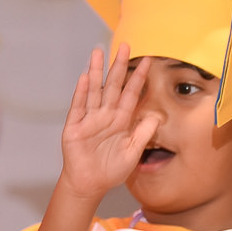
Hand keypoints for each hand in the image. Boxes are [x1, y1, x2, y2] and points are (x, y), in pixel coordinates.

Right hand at [58, 45, 158, 201]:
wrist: (90, 184)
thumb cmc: (111, 170)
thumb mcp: (133, 152)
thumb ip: (143, 133)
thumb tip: (156, 115)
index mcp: (121, 121)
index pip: (132, 94)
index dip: (139, 78)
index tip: (147, 61)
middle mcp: (106, 115)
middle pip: (113, 86)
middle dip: (118, 66)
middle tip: (124, 46)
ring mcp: (90, 118)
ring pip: (94, 90)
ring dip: (96, 72)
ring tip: (98, 53)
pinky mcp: (75, 126)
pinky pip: (79, 106)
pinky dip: (82, 92)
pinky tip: (85, 77)